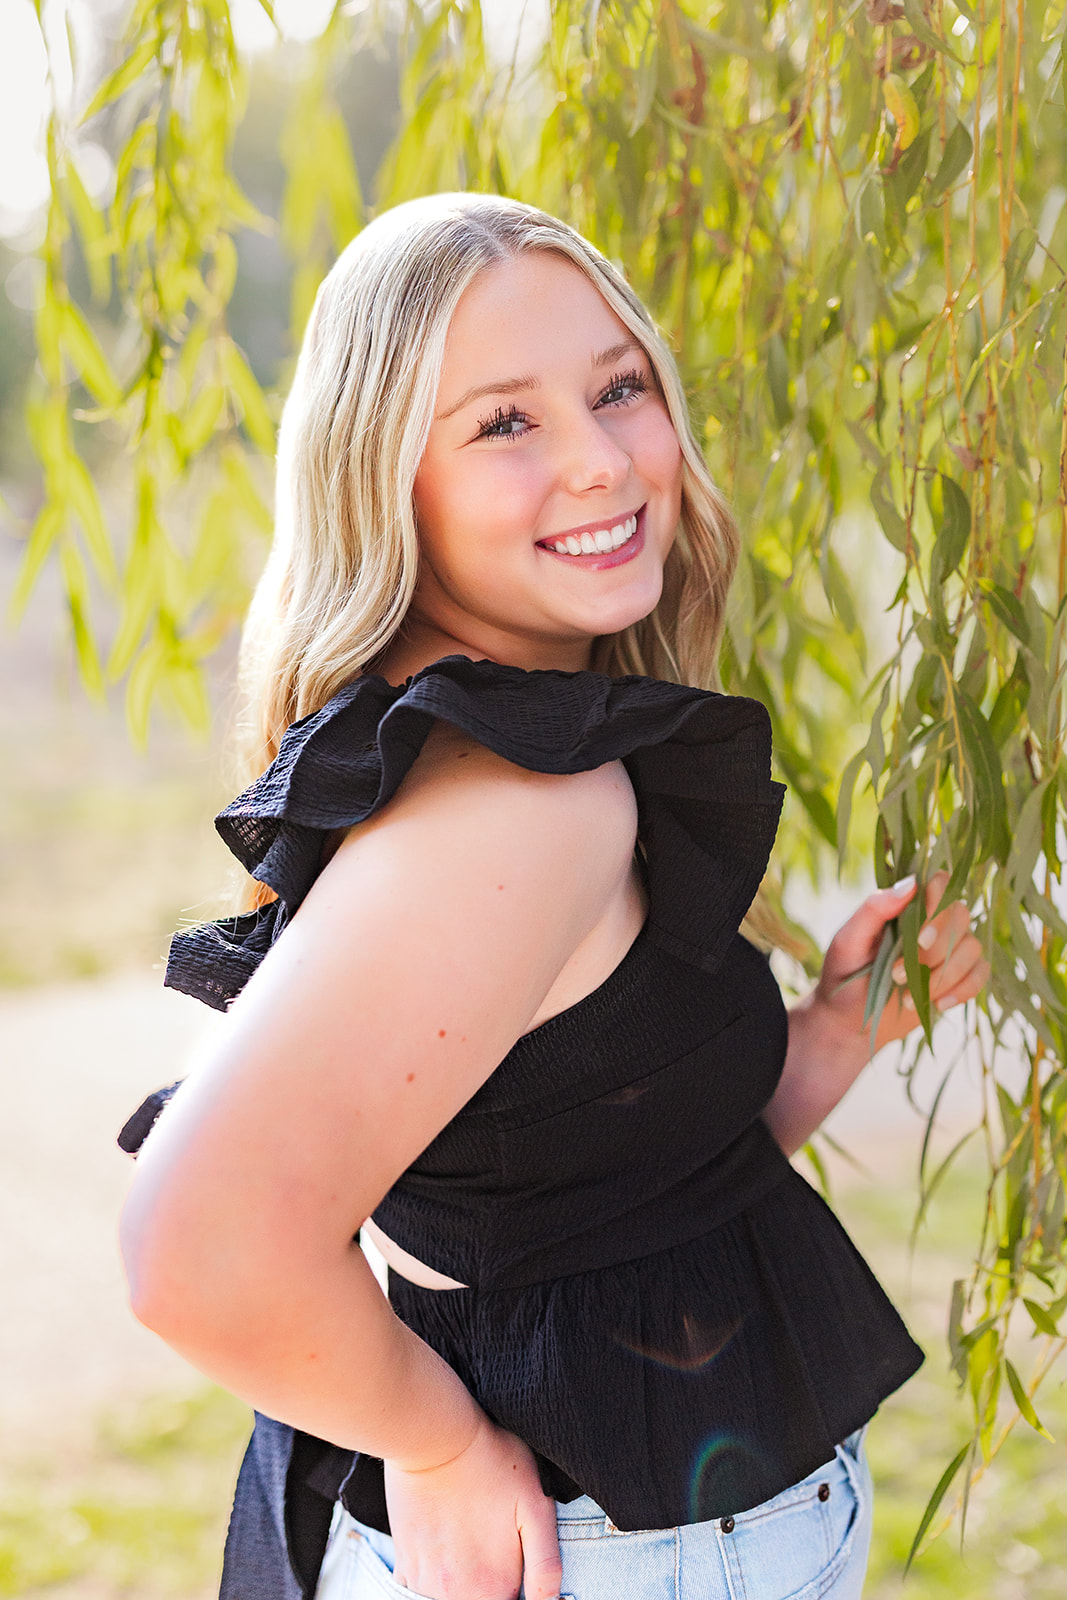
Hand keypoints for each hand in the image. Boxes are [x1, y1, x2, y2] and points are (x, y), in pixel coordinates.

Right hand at [383, 1413, 562, 1599]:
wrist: (436, 1436)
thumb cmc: (492, 1462)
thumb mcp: (537, 1506)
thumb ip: (546, 1566)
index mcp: (492, 1587)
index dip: (515, 1589)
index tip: (513, 1563)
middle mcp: (454, 1594)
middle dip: (489, 1584)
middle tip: (492, 1543)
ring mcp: (424, 1581)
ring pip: (448, 1597)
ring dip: (461, 1580)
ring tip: (468, 1536)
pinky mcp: (403, 1563)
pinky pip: (420, 1586)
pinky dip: (433, 1573)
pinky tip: (444, 1538)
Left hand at [813, 870, 989, 1054]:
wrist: (850, 1021)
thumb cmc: (844, 975)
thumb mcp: (848, 941)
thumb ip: (874, 910)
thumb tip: (911, 883)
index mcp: (905, 905)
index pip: (940, 883)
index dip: (939, 905)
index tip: (920, 939)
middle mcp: (932, 920)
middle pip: (960, 917)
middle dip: (934, 952)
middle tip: (897, 975)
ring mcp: (949, 947)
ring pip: (972, 948)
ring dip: (943, 977)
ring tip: (909, 997)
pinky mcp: (959, 975)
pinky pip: (981, 974)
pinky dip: (962, 990)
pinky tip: (938, 1004)